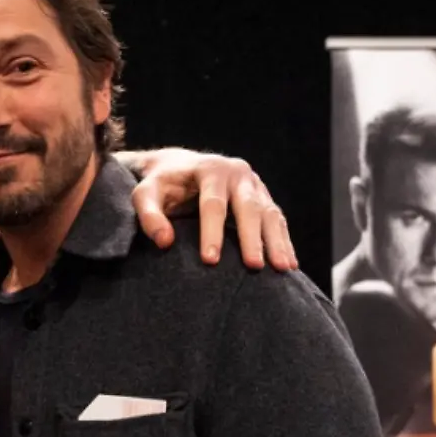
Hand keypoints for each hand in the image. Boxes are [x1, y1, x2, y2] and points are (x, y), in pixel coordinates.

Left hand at [128, 148, 295, 271]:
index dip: (212, 233)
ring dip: (276, 242)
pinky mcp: (263, 196)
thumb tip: (165, 242)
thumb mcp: (146, 195)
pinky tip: (289, 264)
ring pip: (269, 213)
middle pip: (248, 207)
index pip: (213, 204)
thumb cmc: (161, 186)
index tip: (210, 261)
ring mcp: (254, 184)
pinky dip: (283, 241)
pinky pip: (276, 219)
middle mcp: (237, 173)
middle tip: (254, 267)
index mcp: (210, 169)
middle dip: (251, 239)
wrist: (179, 167)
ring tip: (282, 269)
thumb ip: (149, 216)